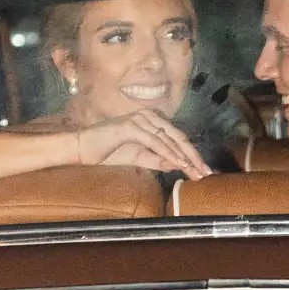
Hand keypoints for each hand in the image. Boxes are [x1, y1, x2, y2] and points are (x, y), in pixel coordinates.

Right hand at [73, 112, 212, 177]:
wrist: (81, 149)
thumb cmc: (107, 152)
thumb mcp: (138, 158)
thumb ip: (158, 160)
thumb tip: (178, 165)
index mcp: (152, 122)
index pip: (177, 139)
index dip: (192, 156)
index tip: (203, 172)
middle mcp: (149, 116)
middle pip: (179, 137)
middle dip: (194, 157)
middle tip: (207, 173)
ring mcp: (140, 119)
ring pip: (170, 139)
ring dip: (185, 157)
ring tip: (196, 172)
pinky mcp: (131, 126)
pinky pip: (155, 141)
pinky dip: (168, 153)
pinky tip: (179, 164)